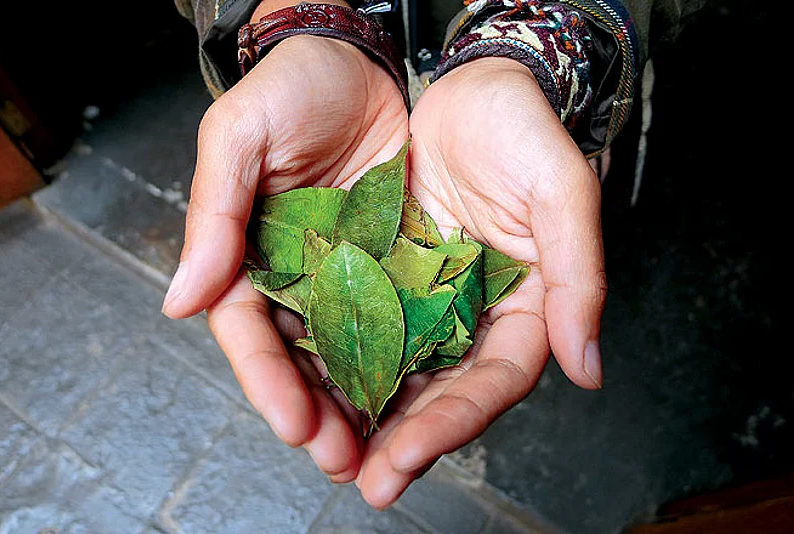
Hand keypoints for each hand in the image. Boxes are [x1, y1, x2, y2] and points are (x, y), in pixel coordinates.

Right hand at [162, 17, 408, 482]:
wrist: (356, 60)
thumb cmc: (289, 90)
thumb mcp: (240, 138)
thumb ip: (214, 215)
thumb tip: (178, 302)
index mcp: (250, 255)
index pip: (250, 331)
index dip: (267, 379)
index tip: (291, 423)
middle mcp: (298, 276)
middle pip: (303, 358)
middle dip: (321, 412)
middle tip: (345, 459)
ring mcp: (349, 274)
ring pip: (354, 352)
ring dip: (367, 404)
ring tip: (386, 451)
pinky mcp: (397, 263)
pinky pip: (403, 319)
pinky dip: (409, 360)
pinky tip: (424, 395)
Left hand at [356, 58, 606, 506]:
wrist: (471, 87)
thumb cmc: (523, 131)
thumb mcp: (562, 193)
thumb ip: (580, 277)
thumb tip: (589, 369)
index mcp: (523, 307)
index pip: (491, 381)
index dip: (453, 424)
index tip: (406, 457)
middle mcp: (470, 314)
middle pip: (438, 391)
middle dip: (402, 439)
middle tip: (364, 480)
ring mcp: (424, 297)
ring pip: (393, 368)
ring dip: (361, 412)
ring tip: (326, 449)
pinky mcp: (383, 273)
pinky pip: (357, 322)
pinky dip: (335, 355)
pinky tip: (307, 384)